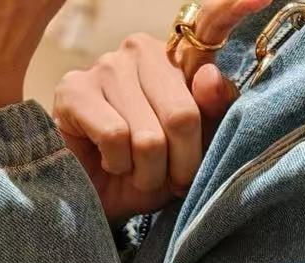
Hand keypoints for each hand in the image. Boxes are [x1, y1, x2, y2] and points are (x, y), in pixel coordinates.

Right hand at [53, 0, 269, 223]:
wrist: (99, 202)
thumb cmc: (149, 174)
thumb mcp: (191, 153)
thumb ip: (210, 117)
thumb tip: (210, 76)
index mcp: (177, 61)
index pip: (206, 27)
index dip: (231, 8)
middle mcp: (141, 51)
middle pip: (183, 116)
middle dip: (181, 166)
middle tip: (170, 178)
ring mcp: (106, 65)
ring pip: (149, 138)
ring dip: (148, 174)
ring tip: (136, 172)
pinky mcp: (73, 89)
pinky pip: (116, 138)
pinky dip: (118, 166)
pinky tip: (110, 162)